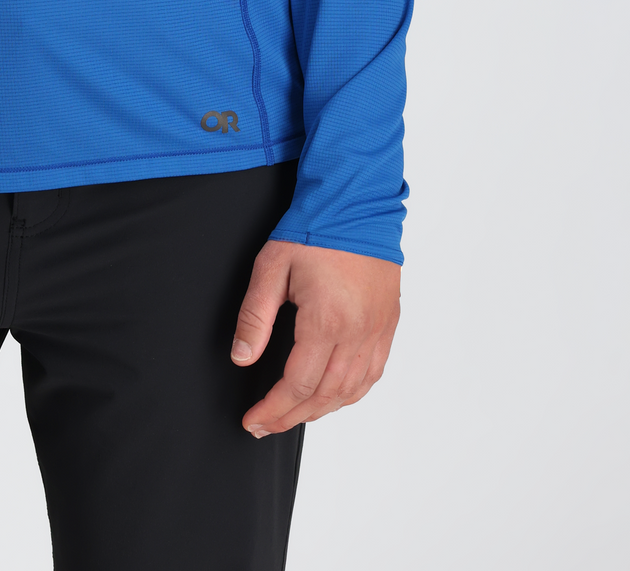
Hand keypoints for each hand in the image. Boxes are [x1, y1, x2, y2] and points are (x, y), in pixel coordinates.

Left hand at [231, 240, 399, 436]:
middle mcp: (358, 333)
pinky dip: (351, 394)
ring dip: (321, 410)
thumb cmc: (312, 231)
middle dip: (291, 417)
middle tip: (266, 425)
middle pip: (324, 396)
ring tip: (293, 415)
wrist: (355, 203)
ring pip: (351, 391)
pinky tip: (333, 397)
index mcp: (326, 322)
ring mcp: (377, 331)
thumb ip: (254, 316)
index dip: (273, 409)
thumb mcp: (270, 267)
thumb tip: (241, 357)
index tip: (253, 420)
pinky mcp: (388, 323)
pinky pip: (373, 374)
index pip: (297, 385)